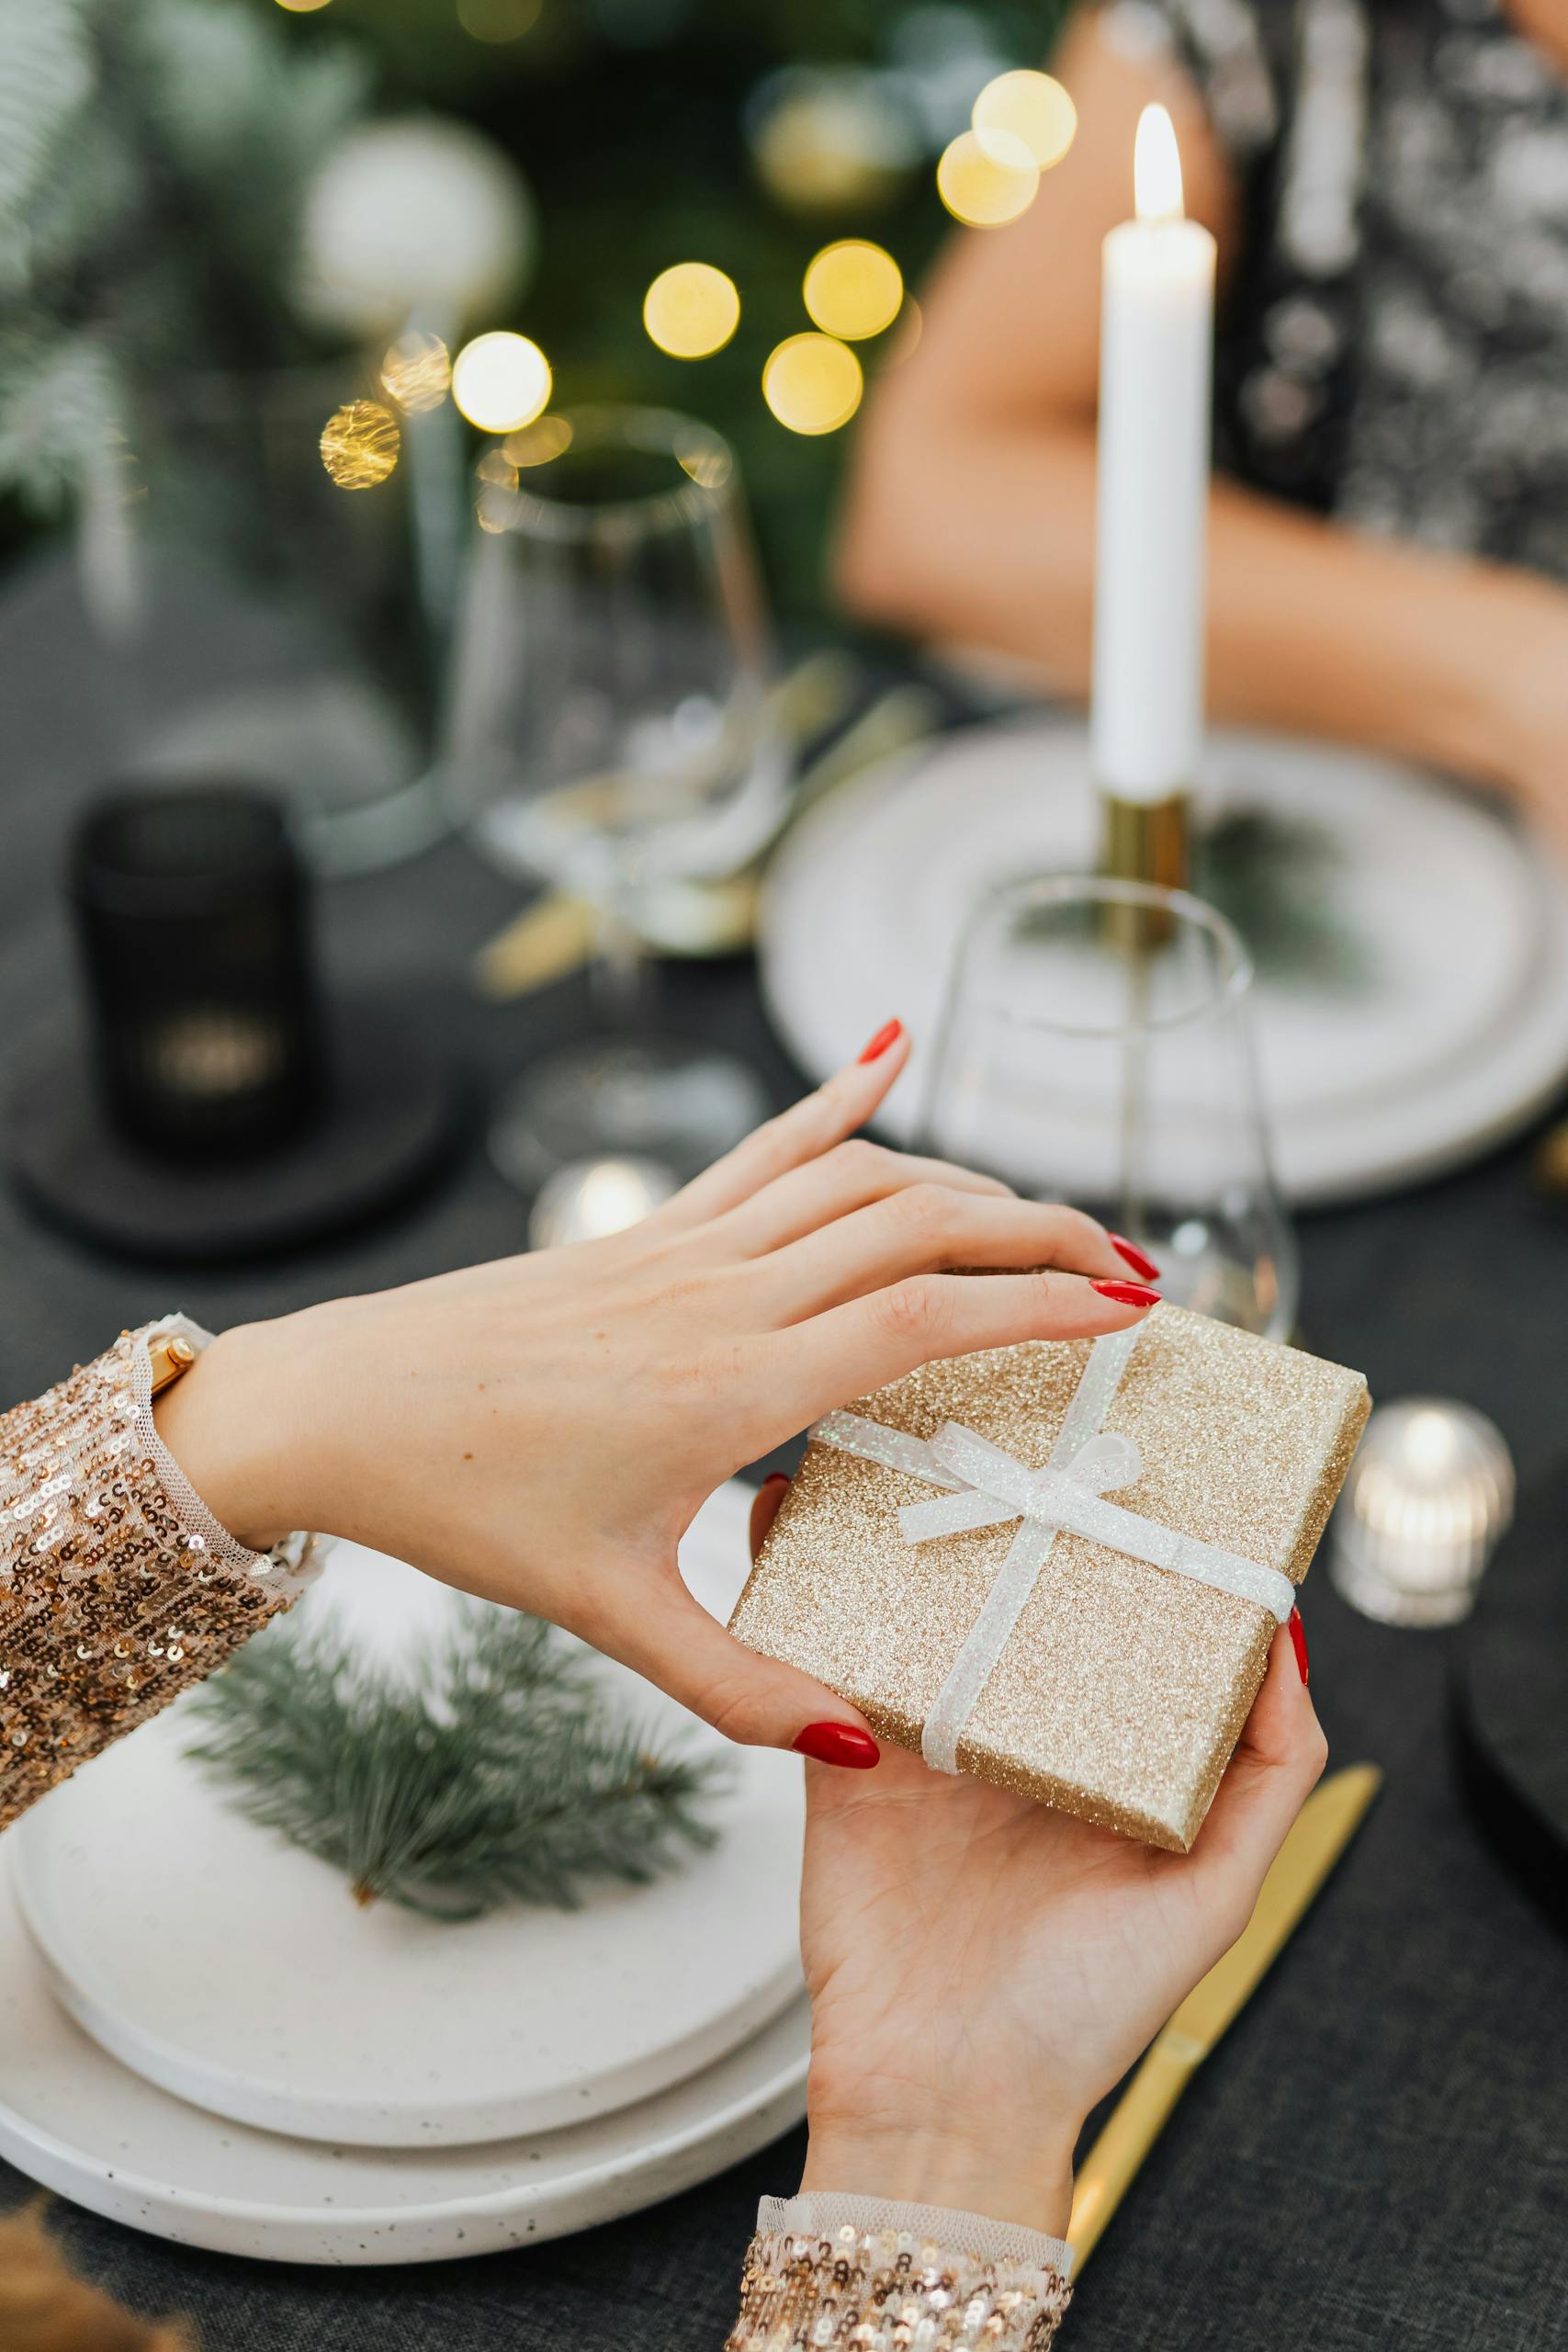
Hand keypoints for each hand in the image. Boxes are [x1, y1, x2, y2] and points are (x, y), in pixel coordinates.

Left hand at [154, 1022, 1157, 1759]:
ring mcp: (687, 1246)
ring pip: (857, 1177)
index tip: (1131, 1311)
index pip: (926, 1318)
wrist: (342, 1408)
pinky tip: (892, 1048)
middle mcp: (726, 1294)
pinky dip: (839, 1097)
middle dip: (1040, 1234)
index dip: (1043, 1307)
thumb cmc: (468, 1506)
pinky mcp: (652, 1230)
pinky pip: (764, 1148)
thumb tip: (861, 1742)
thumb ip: (741, 1687)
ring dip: (966, 1181)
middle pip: (918, 1225)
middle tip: (1129, 1265)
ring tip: (1044, 1220)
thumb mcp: (611, 1616)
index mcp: (735, 1386)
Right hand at [750, 1477, 1324, 2235]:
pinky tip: (800, 1518)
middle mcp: (1015, 1726)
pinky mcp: (843, 1754)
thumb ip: (1269, 1773)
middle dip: (1007, 1507)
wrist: (945, 2097)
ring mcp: (925, 1734)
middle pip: (1011, 1589)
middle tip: (1000, 1411)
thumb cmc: (1089, 2011)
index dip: (1121, 1537)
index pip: (1115, 1613)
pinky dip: (803, 1589)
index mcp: (1101, 1747)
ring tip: (897, 1440)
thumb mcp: (1216, 1895)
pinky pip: (818, 1655)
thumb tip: (1284, 1634)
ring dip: (902, 1529)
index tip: (1130, 1455)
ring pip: (914, 1601)